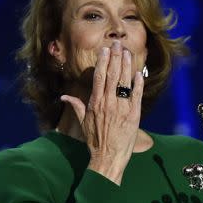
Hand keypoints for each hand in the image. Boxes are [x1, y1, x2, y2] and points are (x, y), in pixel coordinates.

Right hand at [60, 40, 143, 185]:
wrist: (108, 158)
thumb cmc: (95, 141)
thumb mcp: (83, 122)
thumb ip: (75, 106)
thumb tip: (63, 96)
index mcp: (95, 103)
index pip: (99, 77)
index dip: (103, 61)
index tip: (105, 50)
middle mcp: (108, 103)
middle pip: (112, 75)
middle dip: (115, 58)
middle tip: (118, 44)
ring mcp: (122, 109)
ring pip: (124, 82)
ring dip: (126, 66)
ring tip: (128, 53)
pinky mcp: (134, 116)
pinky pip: (137, 96)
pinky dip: (138, 84)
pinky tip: (139, 73)